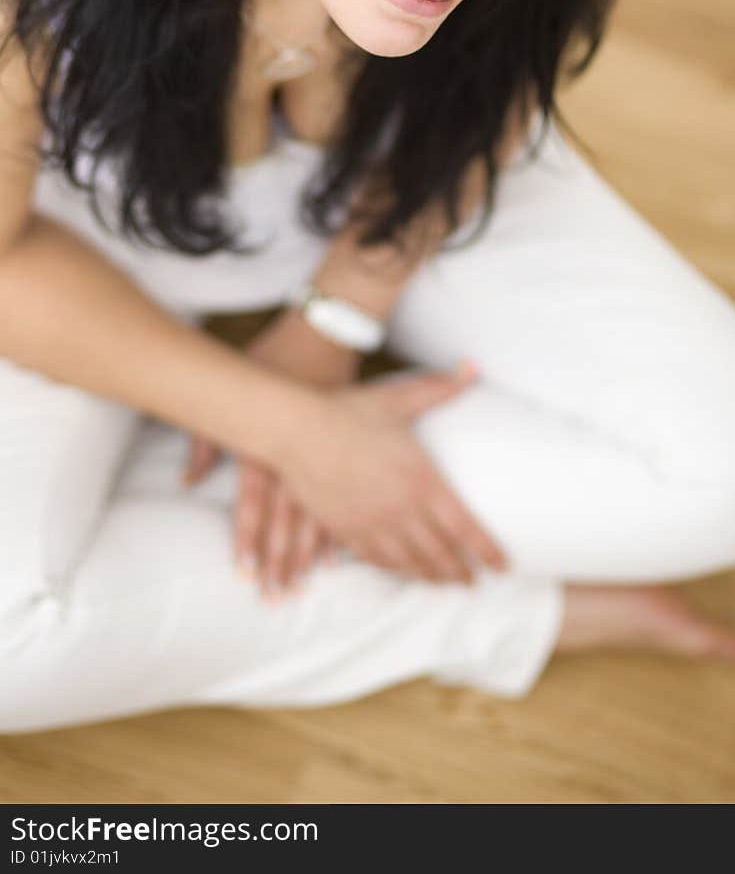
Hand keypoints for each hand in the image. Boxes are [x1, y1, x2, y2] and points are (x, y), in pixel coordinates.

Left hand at [181, 308, 361, 598]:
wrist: (325, 334)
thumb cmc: (275, 359)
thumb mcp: (236, 390)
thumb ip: (206, 438)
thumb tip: (186, 480)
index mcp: (268, 441)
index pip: (256, 501)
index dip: (250, 538)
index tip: (246, 572)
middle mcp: (299, 456)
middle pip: (289, 520)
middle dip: (281, 560)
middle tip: (275, 597)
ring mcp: (328, 457)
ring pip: (320, 519)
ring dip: (308, 556)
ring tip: (301, 588)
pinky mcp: (351, 454)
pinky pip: (347, 502)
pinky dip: (341, 533)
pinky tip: (337, 561)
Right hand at [278, 360, 509, 584]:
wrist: (297, 431)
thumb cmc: (350, 412)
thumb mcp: (399, 398)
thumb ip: (441, 388)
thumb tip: (473, 367)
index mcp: (421, 479)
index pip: (464, 527)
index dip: (486, 550)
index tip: (502, 565)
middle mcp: (401, 508)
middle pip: (440, 552)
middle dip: (461, 571)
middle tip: (474, 581)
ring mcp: (372, 523)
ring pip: (410, 562)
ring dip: (431, 576)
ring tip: (445, 583)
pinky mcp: (346, 530)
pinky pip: (377, 559)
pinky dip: (397, 570)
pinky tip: (404, 571)